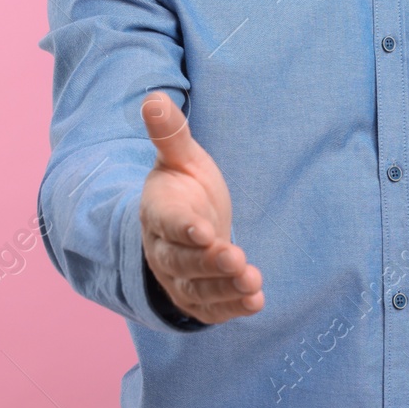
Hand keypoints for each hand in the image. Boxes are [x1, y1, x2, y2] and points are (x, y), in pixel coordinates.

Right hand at [139, 90, 264, 323]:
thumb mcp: (181, 158)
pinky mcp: (197, 298)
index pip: (167, 222)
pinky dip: (231, 308)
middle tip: (236, 259)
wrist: (185, 226)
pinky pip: (211, 308)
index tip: (204, 230)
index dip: (183, 228)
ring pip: (197, 288)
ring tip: (253, 283)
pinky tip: (255, 302)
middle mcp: (163, 250)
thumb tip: (153, 99)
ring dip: (224, 288)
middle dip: (208, 263)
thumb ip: (171, 135)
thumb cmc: (184, 187)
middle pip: (181, 261)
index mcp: (157, 212)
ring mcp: (178, 278)